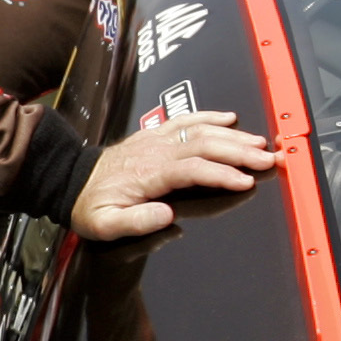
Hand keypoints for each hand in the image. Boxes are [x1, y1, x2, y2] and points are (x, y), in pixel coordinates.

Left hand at [71, 110, 275, 240]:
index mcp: (149, 173)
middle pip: (205, 144)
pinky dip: (209, 116)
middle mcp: (156, 151)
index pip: (194, 169)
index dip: (222, 174)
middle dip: (240, 151)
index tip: (246, 182)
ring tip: (260, 143)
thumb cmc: (90, 205)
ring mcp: (156, 139)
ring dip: (233, 135)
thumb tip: (166, 216)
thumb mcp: (104, 225)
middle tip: (268, 160)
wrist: (71, 181)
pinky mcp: (155, 134)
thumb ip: (135, 221)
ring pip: (200, 130)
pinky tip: (230, 118)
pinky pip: (186, 119)